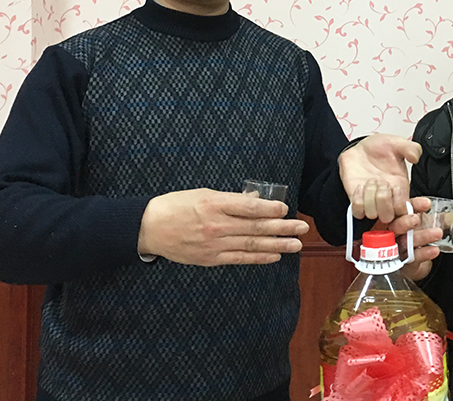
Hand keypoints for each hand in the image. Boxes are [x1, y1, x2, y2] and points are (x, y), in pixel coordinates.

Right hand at [137, 188, 309, 265]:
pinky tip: (274, 256)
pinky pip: (239, 259)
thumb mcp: (203, 193)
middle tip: (302, 228)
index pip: (249, 207)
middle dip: (282, 228)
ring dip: (277, 245)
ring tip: (296, 245)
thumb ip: (231, 198)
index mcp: (214, 204)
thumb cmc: (176, 205)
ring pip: (252, 245)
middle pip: (256, 227)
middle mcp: (217, 225)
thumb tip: (257, 199)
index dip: (270, 208)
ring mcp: (214, 244)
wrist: (150, 228)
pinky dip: (258, 258)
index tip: (286, 209)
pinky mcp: (211, 259)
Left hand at [338, 133, 421, 221]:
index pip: (405, 209)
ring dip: (370, 196)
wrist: (360, 148)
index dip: (401, 203)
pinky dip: (358, 199)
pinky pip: (358, 211)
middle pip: (388, 216)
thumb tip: (415, 158)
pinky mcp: (357, 200)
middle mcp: (387, 198)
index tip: (396, 186)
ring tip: (370, 181)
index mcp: (401, 188)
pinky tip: (360, 185)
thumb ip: (410, 148)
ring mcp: (371, 201)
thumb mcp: (397, 143)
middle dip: (384, 200)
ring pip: (372, 213)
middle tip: (382, 182)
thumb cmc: (379, 148)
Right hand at [386, 196, 441, 281]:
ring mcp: (394, 248)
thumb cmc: (415, 238)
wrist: (411, 263)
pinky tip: (434, 250)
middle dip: (406, 222)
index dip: (413, 205)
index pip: (401, 209)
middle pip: (396, 225)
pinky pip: (411, 258)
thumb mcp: (426, 226)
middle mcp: (392, 233)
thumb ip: (440, 221)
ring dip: (421, 237)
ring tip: (437, 233)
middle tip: (416, 219)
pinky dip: (424, 253)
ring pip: (405, 242)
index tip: (426, 204)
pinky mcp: (401, 263)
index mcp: (396, 218)